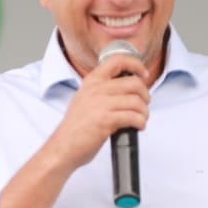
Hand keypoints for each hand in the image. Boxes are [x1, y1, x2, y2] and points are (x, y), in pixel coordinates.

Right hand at [43, 51, 150, 170]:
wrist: (63, 147)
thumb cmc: (75, 128)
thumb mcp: (84, 99)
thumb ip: (101, 91)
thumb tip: (126, 89)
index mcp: (91, 81)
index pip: (118, 60)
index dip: (136, 65)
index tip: (143, 74)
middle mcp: (96, 89)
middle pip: (134, 83)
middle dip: (145, 95)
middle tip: (144, 105)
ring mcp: (101, 104)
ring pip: (137, 101)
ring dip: (144, 112)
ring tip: (141, 119)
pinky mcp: (105, 120)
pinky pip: (133, 117)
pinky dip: (140, 122)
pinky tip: (138, 126)